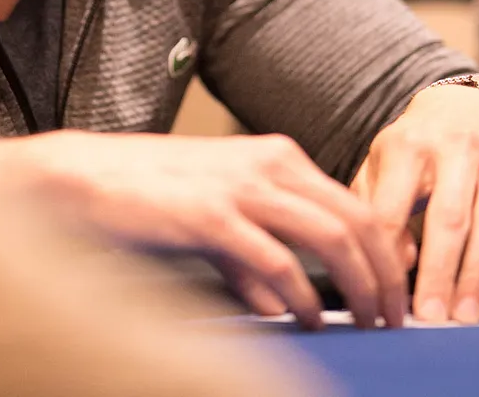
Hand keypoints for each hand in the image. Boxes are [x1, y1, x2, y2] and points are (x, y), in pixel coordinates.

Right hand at [0, 130, 407, 329]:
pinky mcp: (212, 214)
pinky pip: (276, 259)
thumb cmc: (148, 200)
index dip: (386, 253)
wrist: (82, 179)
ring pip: (331, 236)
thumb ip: (252, 259)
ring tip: (367, 322)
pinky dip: (301, 294)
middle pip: (357, 219)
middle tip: (395, 317)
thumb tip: (284, 303)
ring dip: (359, 285)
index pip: (356, 203)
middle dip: (385, 274)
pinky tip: (307, 319)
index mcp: (276, 157)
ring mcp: (242, 186)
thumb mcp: (215, 223)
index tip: (395, 293)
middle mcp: (269, 164)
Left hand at [351, 83, 478, 323]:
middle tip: (431, 317)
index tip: (386, 292)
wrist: (470, 102)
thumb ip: (375, 205)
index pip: (394, 204)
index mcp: (409, 144)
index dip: (389, 252)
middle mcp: (458, 145)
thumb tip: (396, 259)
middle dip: (440, 271)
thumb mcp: (382, 161)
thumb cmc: (417, 145)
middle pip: (449, 215)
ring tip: (467, 315)